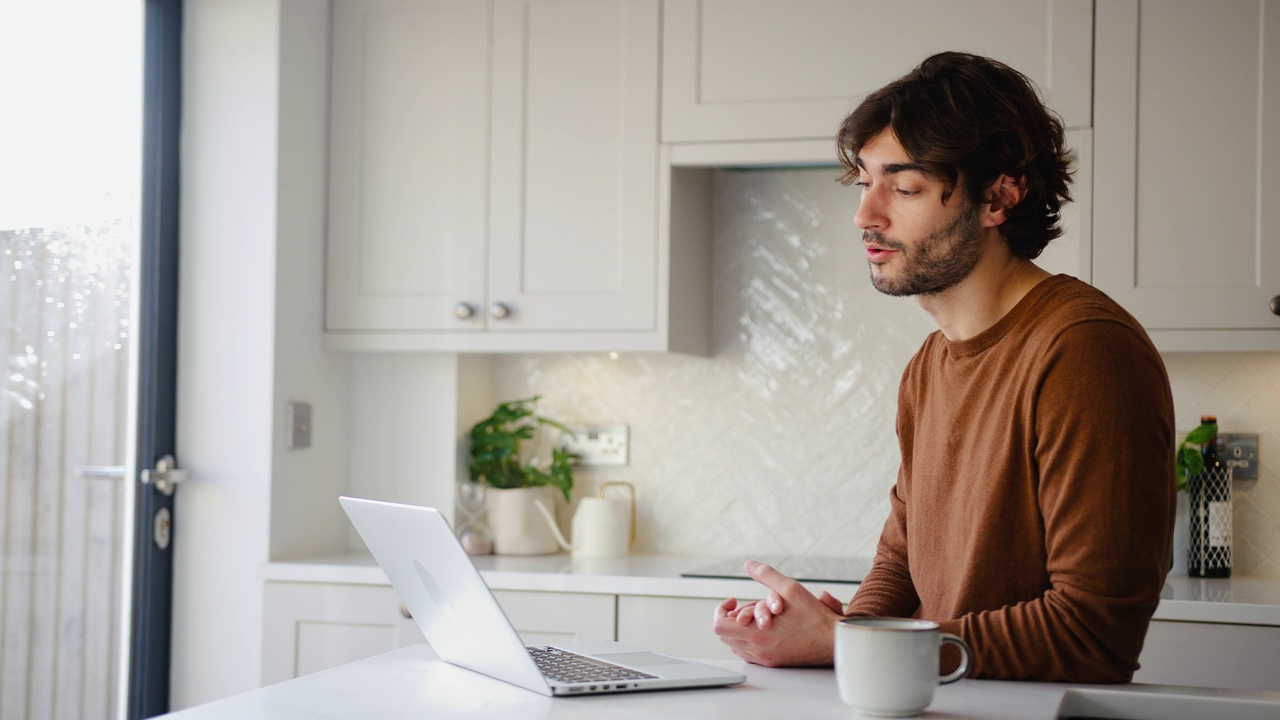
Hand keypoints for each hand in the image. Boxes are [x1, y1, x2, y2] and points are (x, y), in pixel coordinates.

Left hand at [712, 560, 845, 666]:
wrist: (835, 642)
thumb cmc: (816, 618)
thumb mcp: (791, 589)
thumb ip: (767, 575)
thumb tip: (749, 564)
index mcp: (758, 633)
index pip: (720, 625)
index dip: (721, 609)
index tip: (733, 600)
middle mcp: (758, 650)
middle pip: (725, 636)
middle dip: (730, 618)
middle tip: (741, 606)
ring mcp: (765, 658)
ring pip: (735, 645)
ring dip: (738, 629)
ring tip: (753, 616)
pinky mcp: (773, 663)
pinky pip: (749, 654)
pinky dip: (749, 640)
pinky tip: (762, 628)